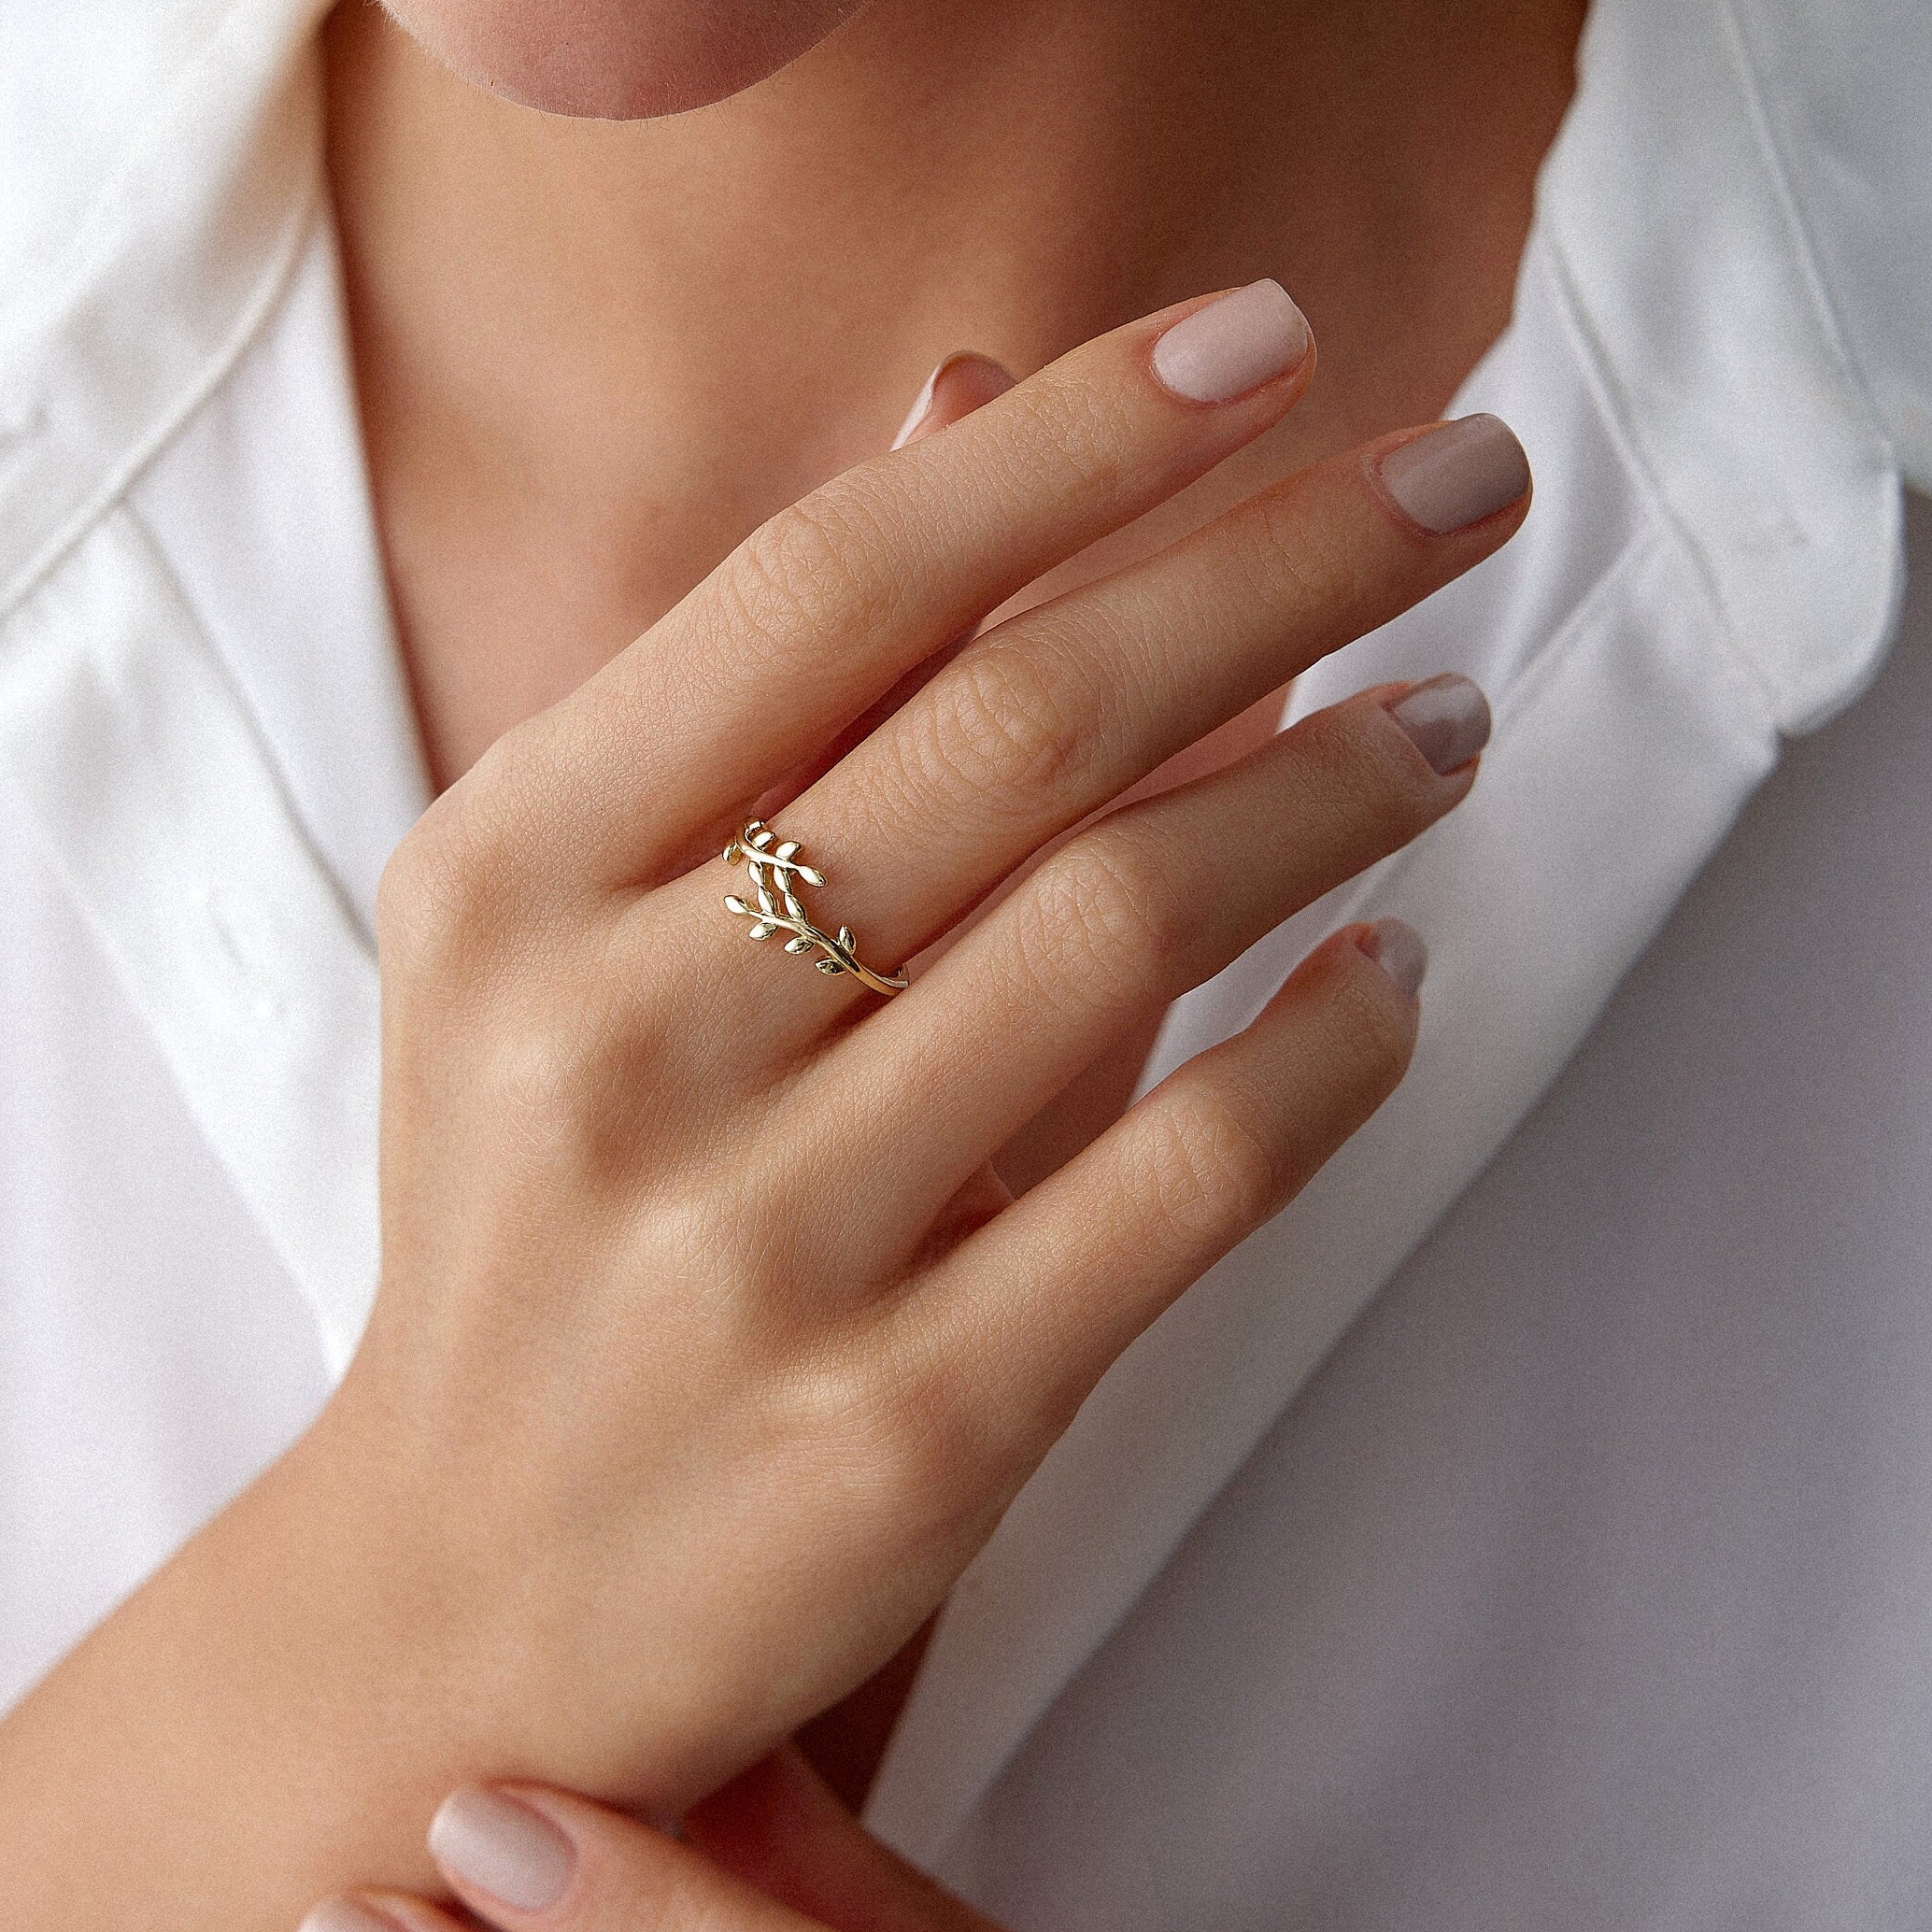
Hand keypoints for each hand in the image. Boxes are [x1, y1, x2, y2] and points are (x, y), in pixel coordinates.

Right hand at [323, 280, 1525, 1808]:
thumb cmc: (545, 1200)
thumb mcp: (571, 920)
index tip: (1271, 338)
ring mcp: (757, 1247)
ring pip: (1128, 931)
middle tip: (1464, 479)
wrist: (467, 1593)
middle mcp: (615, 1038)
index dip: (1078, 438)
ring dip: (1338, 785)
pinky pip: (1189, 1182)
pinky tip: (1399, 970)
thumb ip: (775, 677)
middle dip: (1283, 561)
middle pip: (1019, 726)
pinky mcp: (903, 1434)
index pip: (839, 581)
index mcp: (511, 872)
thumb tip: (986, 403)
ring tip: (1450, 717)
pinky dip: (1333, 1049)